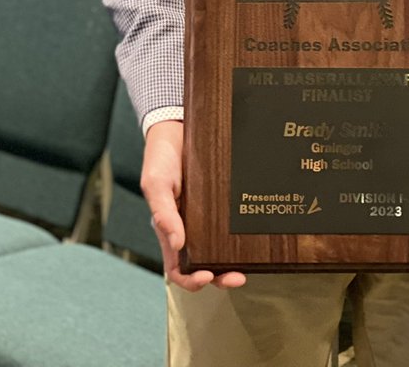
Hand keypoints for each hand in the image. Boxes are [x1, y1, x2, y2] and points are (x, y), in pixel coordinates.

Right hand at [141, 120, 246, 291]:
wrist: (177, 129)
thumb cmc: (160, 158)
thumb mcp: (156, 184)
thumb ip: (163, 213)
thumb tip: (177, 243)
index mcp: (170, 230)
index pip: (178, 268)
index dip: (191, 279)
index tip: (207, 276)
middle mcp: (190, 228)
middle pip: (205, 264)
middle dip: (221, 276)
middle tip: (238, 277)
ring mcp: (207, 217)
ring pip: (221, 249)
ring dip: (233, 261)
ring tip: (248, 265)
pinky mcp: (221, 202)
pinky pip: (231, 222)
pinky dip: (241, 235)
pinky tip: (253, 235)